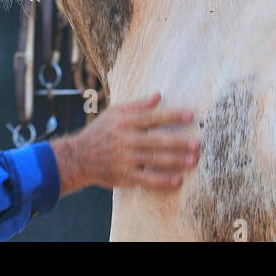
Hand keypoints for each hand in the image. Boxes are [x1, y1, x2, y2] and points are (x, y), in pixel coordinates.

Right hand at [50, 92, 198, 195]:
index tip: (191, 114)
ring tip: (193, 161)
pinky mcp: (125, 176)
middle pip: (156, 140)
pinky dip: (163, 180)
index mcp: (125, 121)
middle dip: (178, 142)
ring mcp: (125, 159)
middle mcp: (126, 139)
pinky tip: (177, 180)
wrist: (79, 157)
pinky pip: (147, 179)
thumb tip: (158, 95)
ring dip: (175, 161)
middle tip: (197, 144)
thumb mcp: (114, 113)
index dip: (172, 115)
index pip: (152, 117)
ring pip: (154, 160)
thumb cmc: (100, 132)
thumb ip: (138, 106)